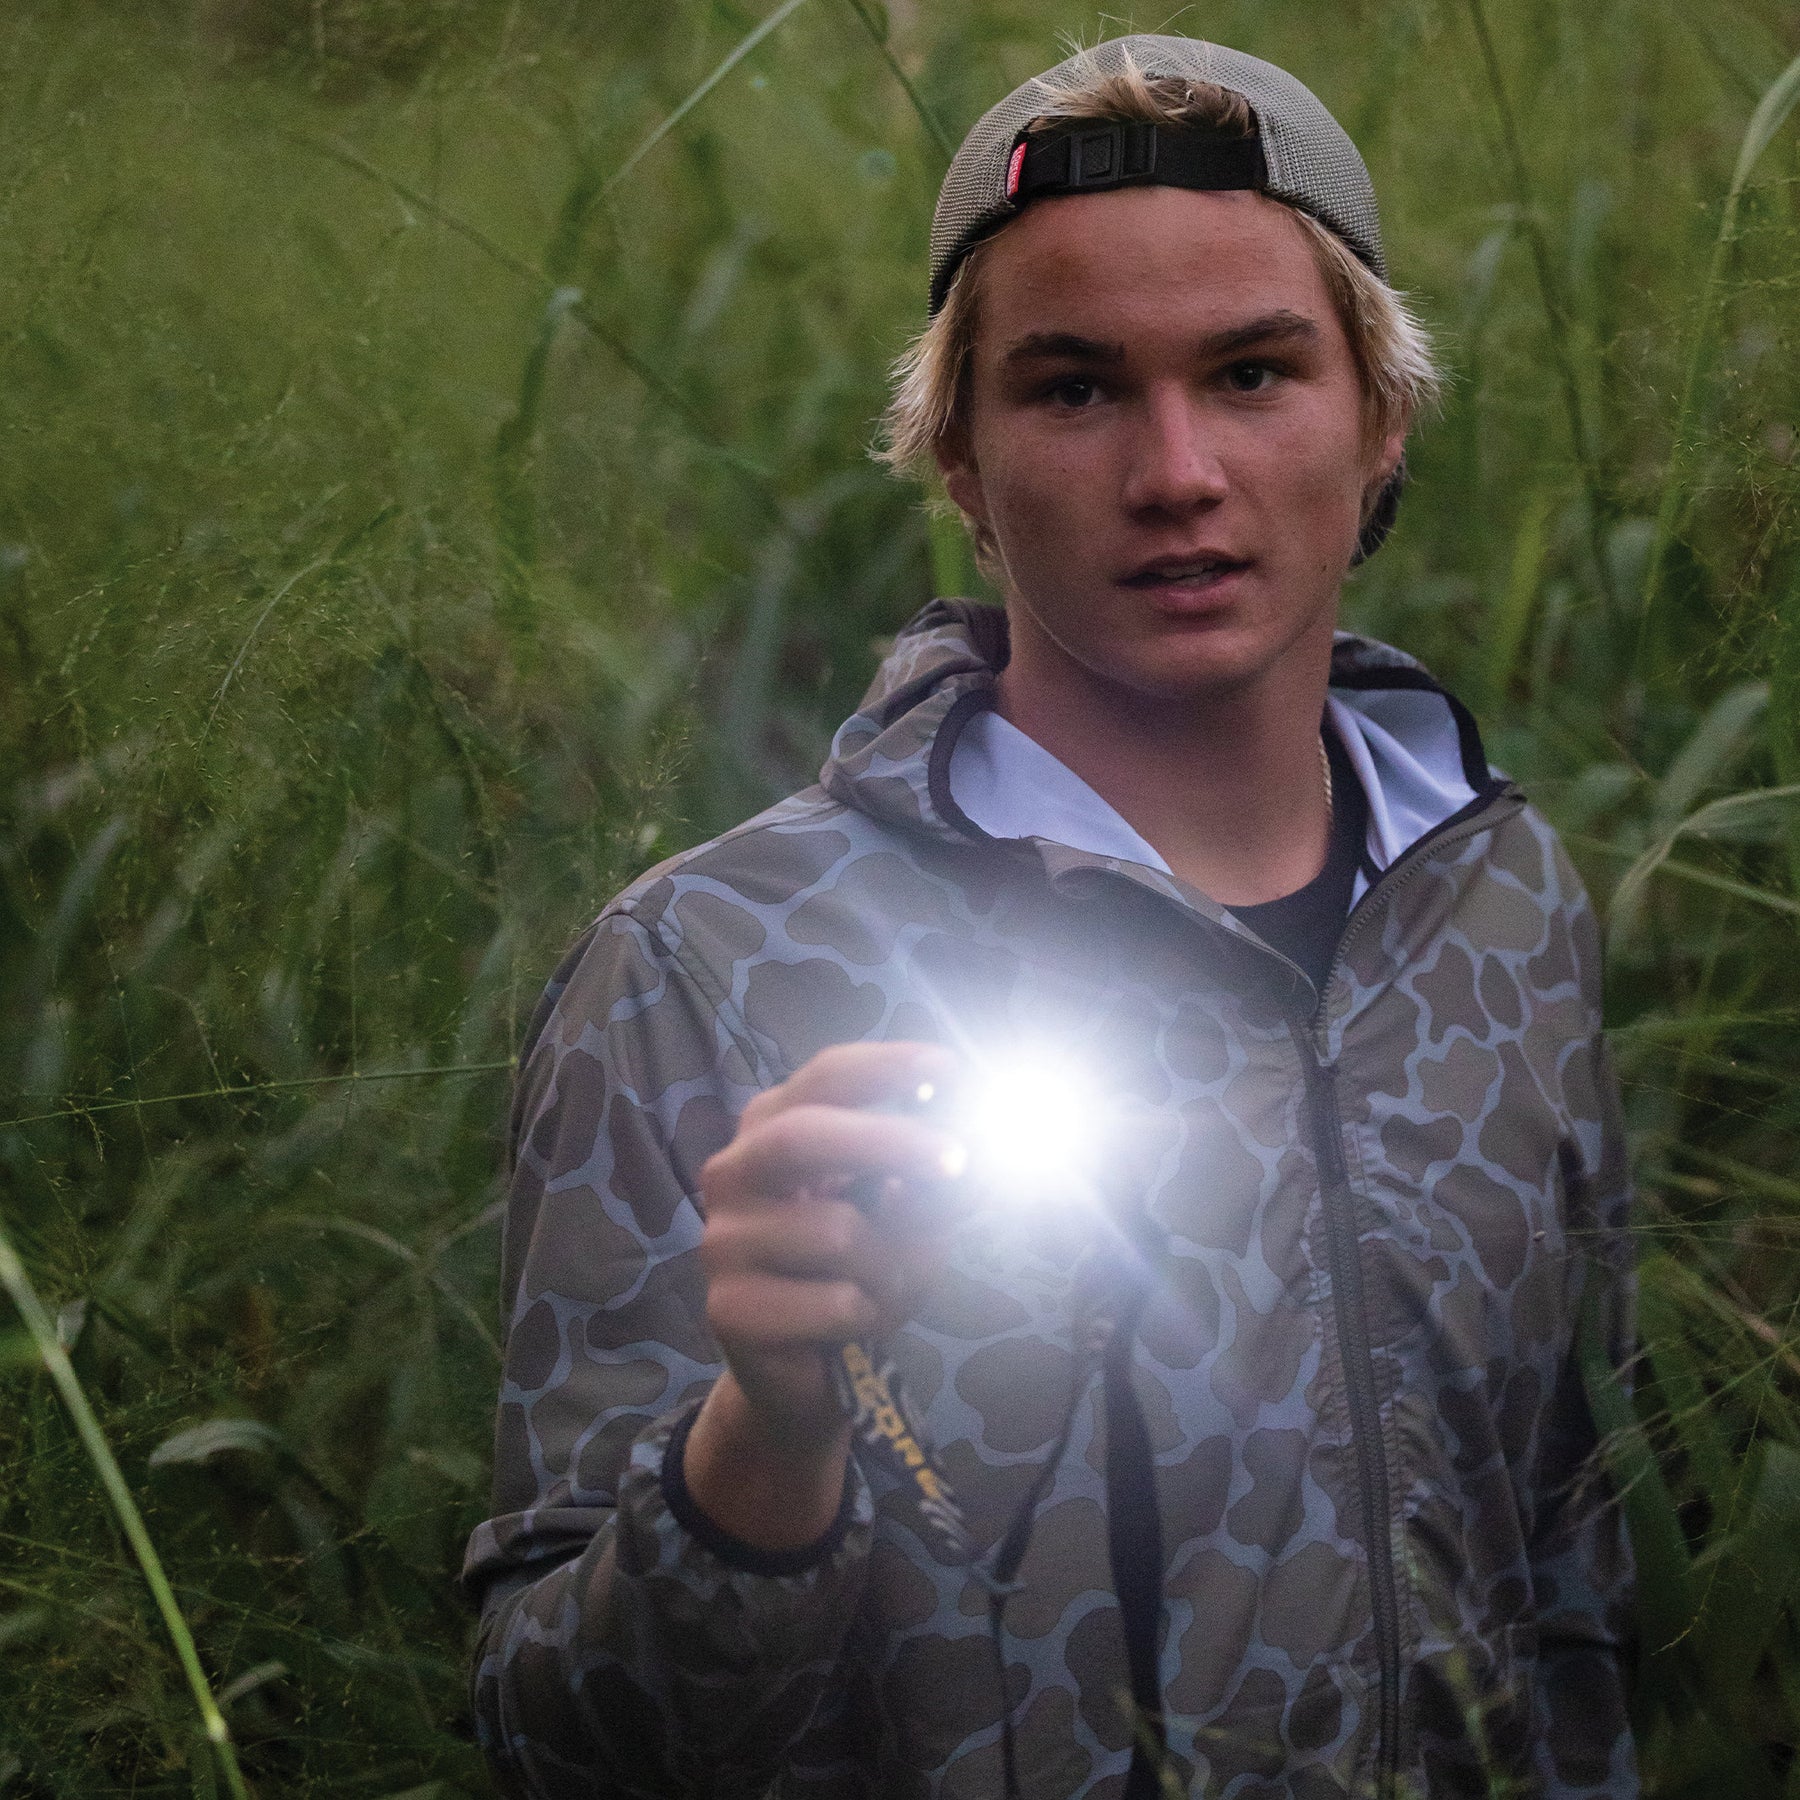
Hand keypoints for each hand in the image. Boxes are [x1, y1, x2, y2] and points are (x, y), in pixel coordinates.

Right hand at [684, 1042, 963, 1548]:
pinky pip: (834, 1302)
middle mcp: (735, 1172)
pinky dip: (868, 1316)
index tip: (951, 1070)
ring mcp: (721, 1240)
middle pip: (801, 1136)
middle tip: (958, 1159)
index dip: (887, 1066)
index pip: (825, 1076)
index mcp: (776, 1127)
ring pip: (835, 1232)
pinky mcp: (727, 1308)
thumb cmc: (860, 1274)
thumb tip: (980, 1146)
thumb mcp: (911, 1218)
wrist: (811, 1378)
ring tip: (886, 1292)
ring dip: (892, 1267)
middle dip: (888, 1141)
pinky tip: (848, 1328)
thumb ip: (936, 1180)